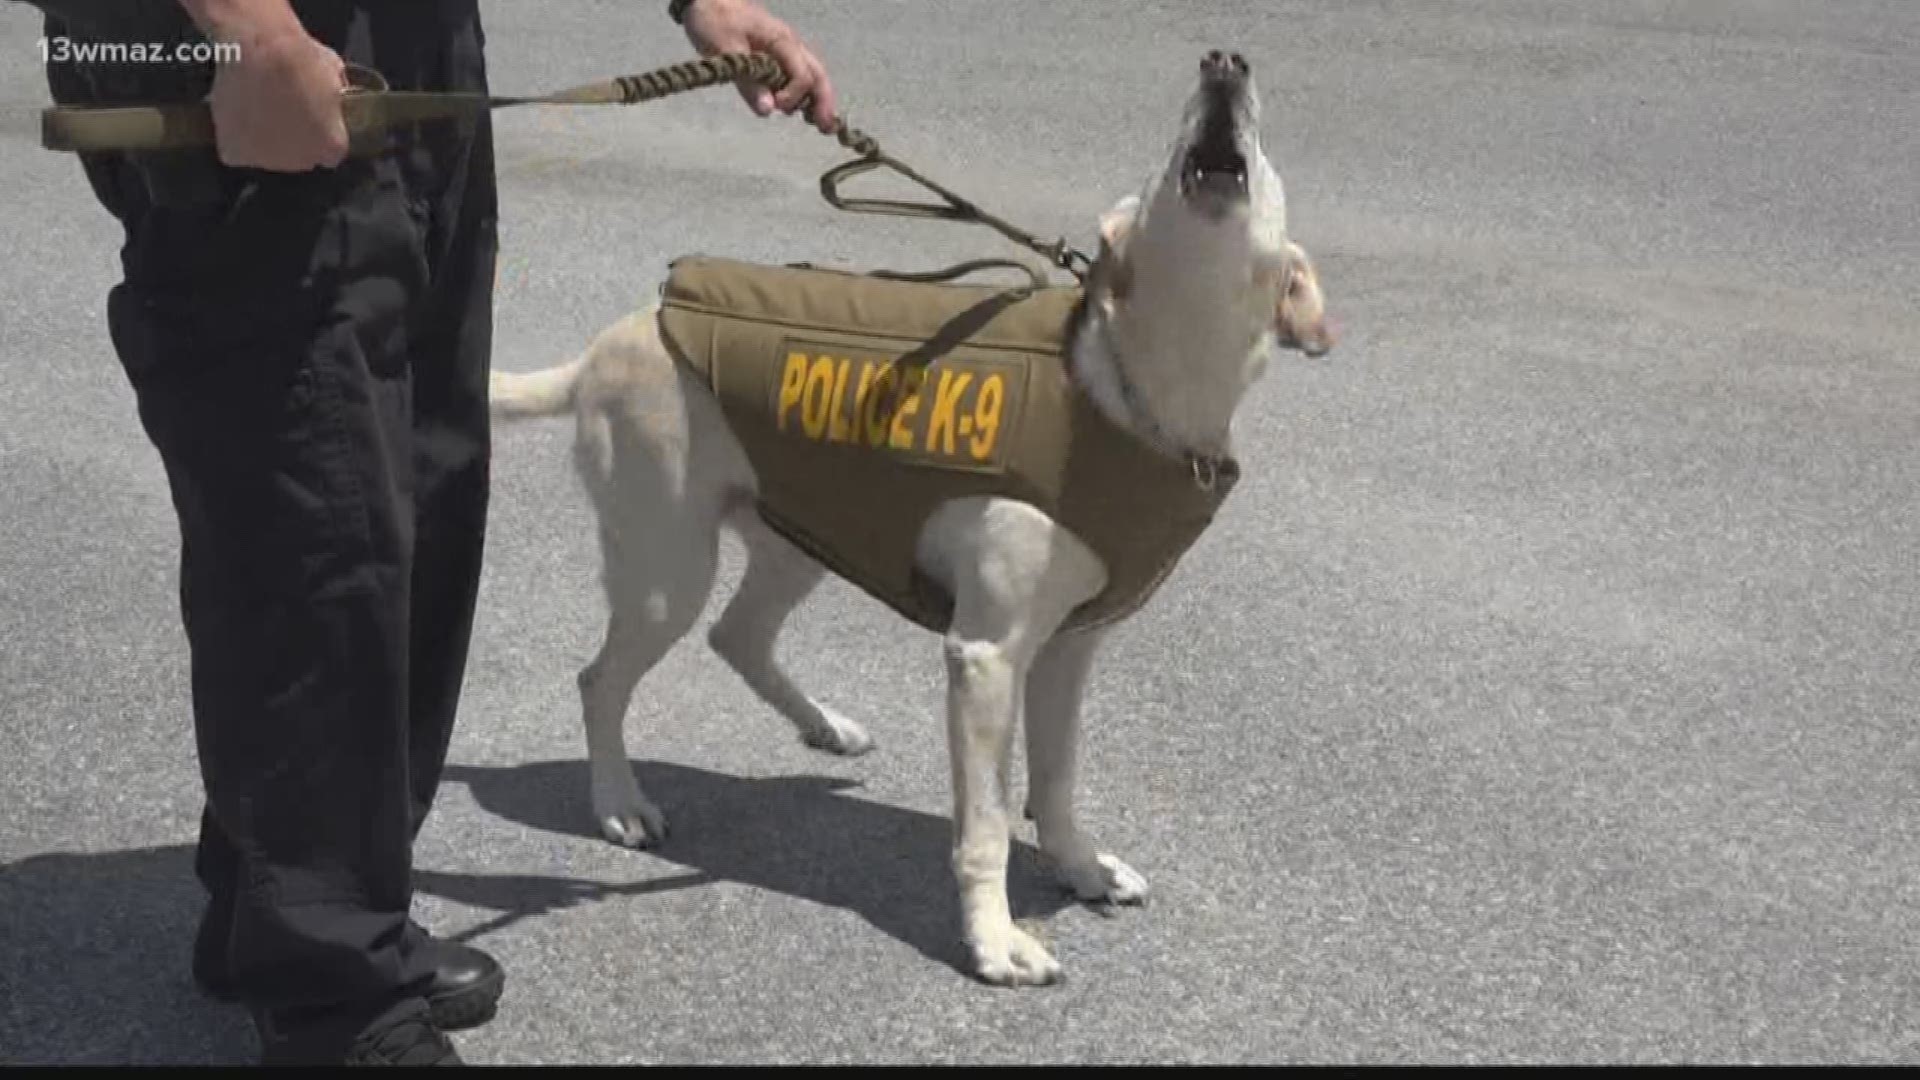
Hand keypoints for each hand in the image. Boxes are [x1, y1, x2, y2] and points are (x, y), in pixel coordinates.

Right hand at [182, 1, 348, 170]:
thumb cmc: (296, 56)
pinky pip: (237, 149)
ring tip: (256, 106)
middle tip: (282, 108)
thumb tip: (331, 92)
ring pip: (268, 153)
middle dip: (295, 136)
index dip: (322, 132)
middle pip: (300, 155)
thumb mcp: (331, 68)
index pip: (331, 150)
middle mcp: (302, 161)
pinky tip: (236, 113)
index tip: (313, 116)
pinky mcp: (235, 154)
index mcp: (332, 145)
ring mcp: (267, 161)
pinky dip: (236, 135)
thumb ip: (334, 91)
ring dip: (265, 136)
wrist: (251, 52)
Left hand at [679, 0, 838, 132]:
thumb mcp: (726, 51)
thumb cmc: (715, 21)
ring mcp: (786, 49)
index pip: (802, 75)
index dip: (794, 96)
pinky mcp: (777, 54)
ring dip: (817, 98)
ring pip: (812, 74)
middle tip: (827, 129)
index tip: (777, 107)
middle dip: (824, 101)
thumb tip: (768, 111)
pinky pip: (799, 74)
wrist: (707, 0)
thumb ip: (748, 82)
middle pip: (817, 74)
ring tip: (819, 123)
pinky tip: (800, 108)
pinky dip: (804, 92)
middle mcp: (791, 45)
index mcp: (782, 41)